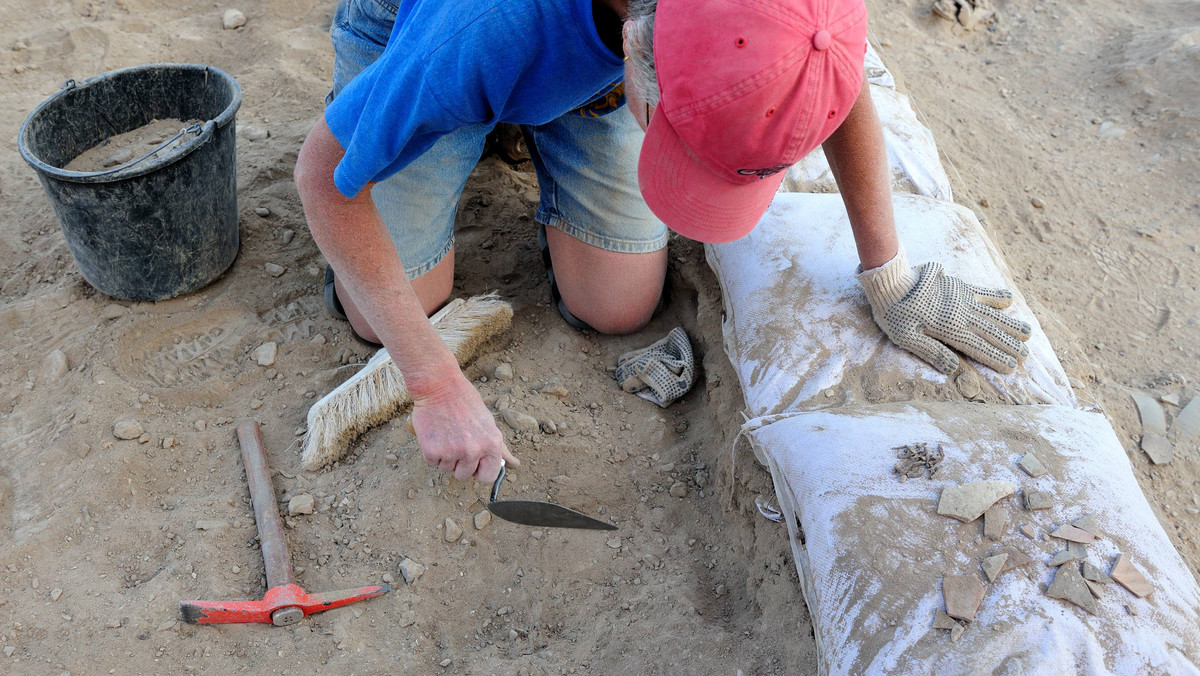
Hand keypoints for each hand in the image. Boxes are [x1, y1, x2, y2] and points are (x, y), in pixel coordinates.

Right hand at [409, 374, 518, 482]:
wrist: (439, 386)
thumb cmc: (465, 402)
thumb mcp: (488, 423)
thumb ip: (500, 448)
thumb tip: (515, 465)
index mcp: (492, 444)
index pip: (488, 477)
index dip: (479, 471)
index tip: (474, 464)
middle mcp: (474, 450)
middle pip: (464, 476)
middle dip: (459, 464)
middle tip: (456, 442)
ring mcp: (452, 452)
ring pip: (446, 469)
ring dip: (445, 457)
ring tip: (446, 434)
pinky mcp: (432, 451)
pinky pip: (432, 462)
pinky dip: (431, 452)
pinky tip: (436, 434)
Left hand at [856, 247, 1031, 374]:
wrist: (892, 282)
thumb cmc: (895, 314)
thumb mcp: (906, 339)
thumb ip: (932, 352)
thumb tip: (954, 369)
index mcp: (950, 330)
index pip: (979, 348)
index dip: (996, 358)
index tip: (1012, 367)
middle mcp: (962, 314)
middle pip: (992, 332)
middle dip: (1010, 345)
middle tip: (1026, 355)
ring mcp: (963, 299)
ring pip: (993, 314)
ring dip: (1011, 324)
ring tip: (1028, 333)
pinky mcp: (959, 286)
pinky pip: (983, 291)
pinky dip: (997, 296)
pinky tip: (1010, 300)